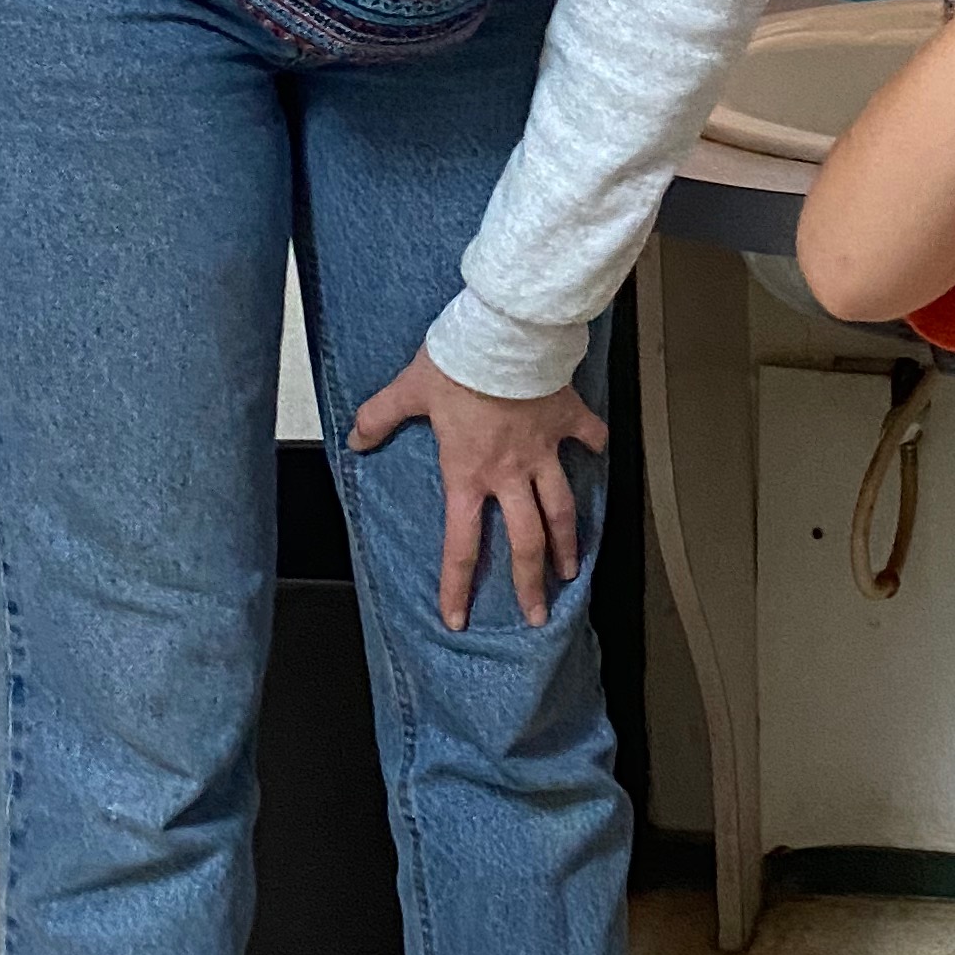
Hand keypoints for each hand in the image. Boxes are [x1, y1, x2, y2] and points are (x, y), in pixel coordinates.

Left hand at [349, 344, 608, 629]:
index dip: (458, 586)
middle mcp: (510, 473)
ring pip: (563, 508)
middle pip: (526, 541)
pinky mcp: (567, 419)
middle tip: (538, 612)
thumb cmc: (458, 363)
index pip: (461, 544)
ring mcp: (544, 449)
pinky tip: (599, 454)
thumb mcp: (410, 390)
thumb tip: (355, 439)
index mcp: (468, 474)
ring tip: (572, 569)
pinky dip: (595, 446)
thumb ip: (380, 417)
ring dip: (568, 542)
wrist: (506, 334)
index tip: (459, 620)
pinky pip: (589, 438)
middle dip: (531, 583)